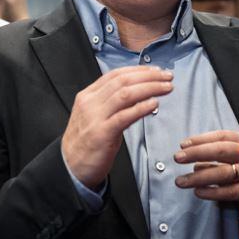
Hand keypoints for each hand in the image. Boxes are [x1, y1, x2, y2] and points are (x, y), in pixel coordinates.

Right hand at [62, 66, 172, 188]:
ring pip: (125, 94)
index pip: (116, 74)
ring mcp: (95, 117)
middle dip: (149, 76)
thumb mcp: (95, 116)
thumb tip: (138, 93)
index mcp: (88, 96)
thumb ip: (111, 103)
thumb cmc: (86, 143)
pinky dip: (141, 108)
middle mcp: (90, 103)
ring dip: (150, 88)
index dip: (139, 70)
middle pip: (123, 81)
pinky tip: (154, 104)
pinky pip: (124, 116)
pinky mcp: (102, 133)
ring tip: (166, 88)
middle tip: (167, 76)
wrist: (70, 168)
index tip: (156, 71)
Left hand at [173, 130, 238, 201]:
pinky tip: (199, 192)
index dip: (202, 140)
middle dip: (197, 153)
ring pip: (223, 172)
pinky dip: (213, 192)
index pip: (224, 137)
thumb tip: (197, 166)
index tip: (183, 144)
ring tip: (182, 181)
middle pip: (222, 150)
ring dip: (199, 176)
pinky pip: (231, 191)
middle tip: (178, 157)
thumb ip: (225, 161)